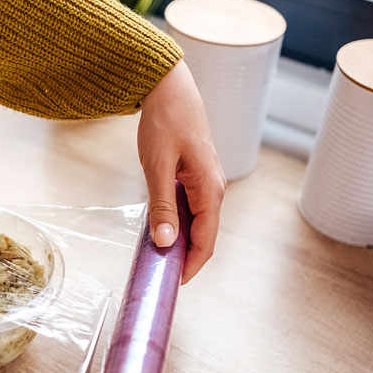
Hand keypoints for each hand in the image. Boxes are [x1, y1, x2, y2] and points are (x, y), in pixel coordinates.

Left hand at [137, 61, 225, 283]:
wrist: (170, 88)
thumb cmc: (164, 122)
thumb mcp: (157, 166)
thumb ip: (162, 206)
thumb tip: (165, 242)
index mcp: (210, 189)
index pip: (206, 240)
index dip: (191, 266)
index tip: (173, 284)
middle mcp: (214, 189)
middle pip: (204, 236)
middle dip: (186, 259)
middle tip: (162, 276)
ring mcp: (207, 182)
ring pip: (198, 223)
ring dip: (181, 242)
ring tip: (158, 258)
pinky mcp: (196, 176)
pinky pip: (192, 209)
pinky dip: (179, 224)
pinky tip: (160, 230)